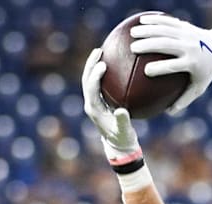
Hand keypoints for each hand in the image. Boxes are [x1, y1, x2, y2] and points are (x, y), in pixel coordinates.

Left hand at [81, 48, 141, 168]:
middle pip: (86, 80)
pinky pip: (98, 83)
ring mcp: (93, 101)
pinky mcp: (99, 101)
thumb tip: (121, 111)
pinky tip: (111, 63)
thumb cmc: (122, 138)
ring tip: (101, 52)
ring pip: (90, 80)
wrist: (118, 144)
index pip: (91, 89)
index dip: (95, 76)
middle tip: (99, 51)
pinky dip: (101, 72)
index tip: (103, 65)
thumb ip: (122, 121)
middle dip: (91, 65)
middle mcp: (90, 104)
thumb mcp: (124, 131)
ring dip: (94, 65)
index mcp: (94, 109)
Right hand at [130, 14, 211, 113]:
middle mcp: (189, 47)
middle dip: (149, 45)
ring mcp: (187, 34)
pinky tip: (140, 20)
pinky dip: (154, 20)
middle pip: (166, 45)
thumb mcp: (199, 87)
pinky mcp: (185, 26)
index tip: (146, 71)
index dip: (160, 68)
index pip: (174, 66)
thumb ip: (184, 100)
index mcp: (192, 63)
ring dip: (148, 30)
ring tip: (132, 33)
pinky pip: (167, 21)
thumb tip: (167, 112)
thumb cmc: (206, 72)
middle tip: (133, 48)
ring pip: (165, 30)